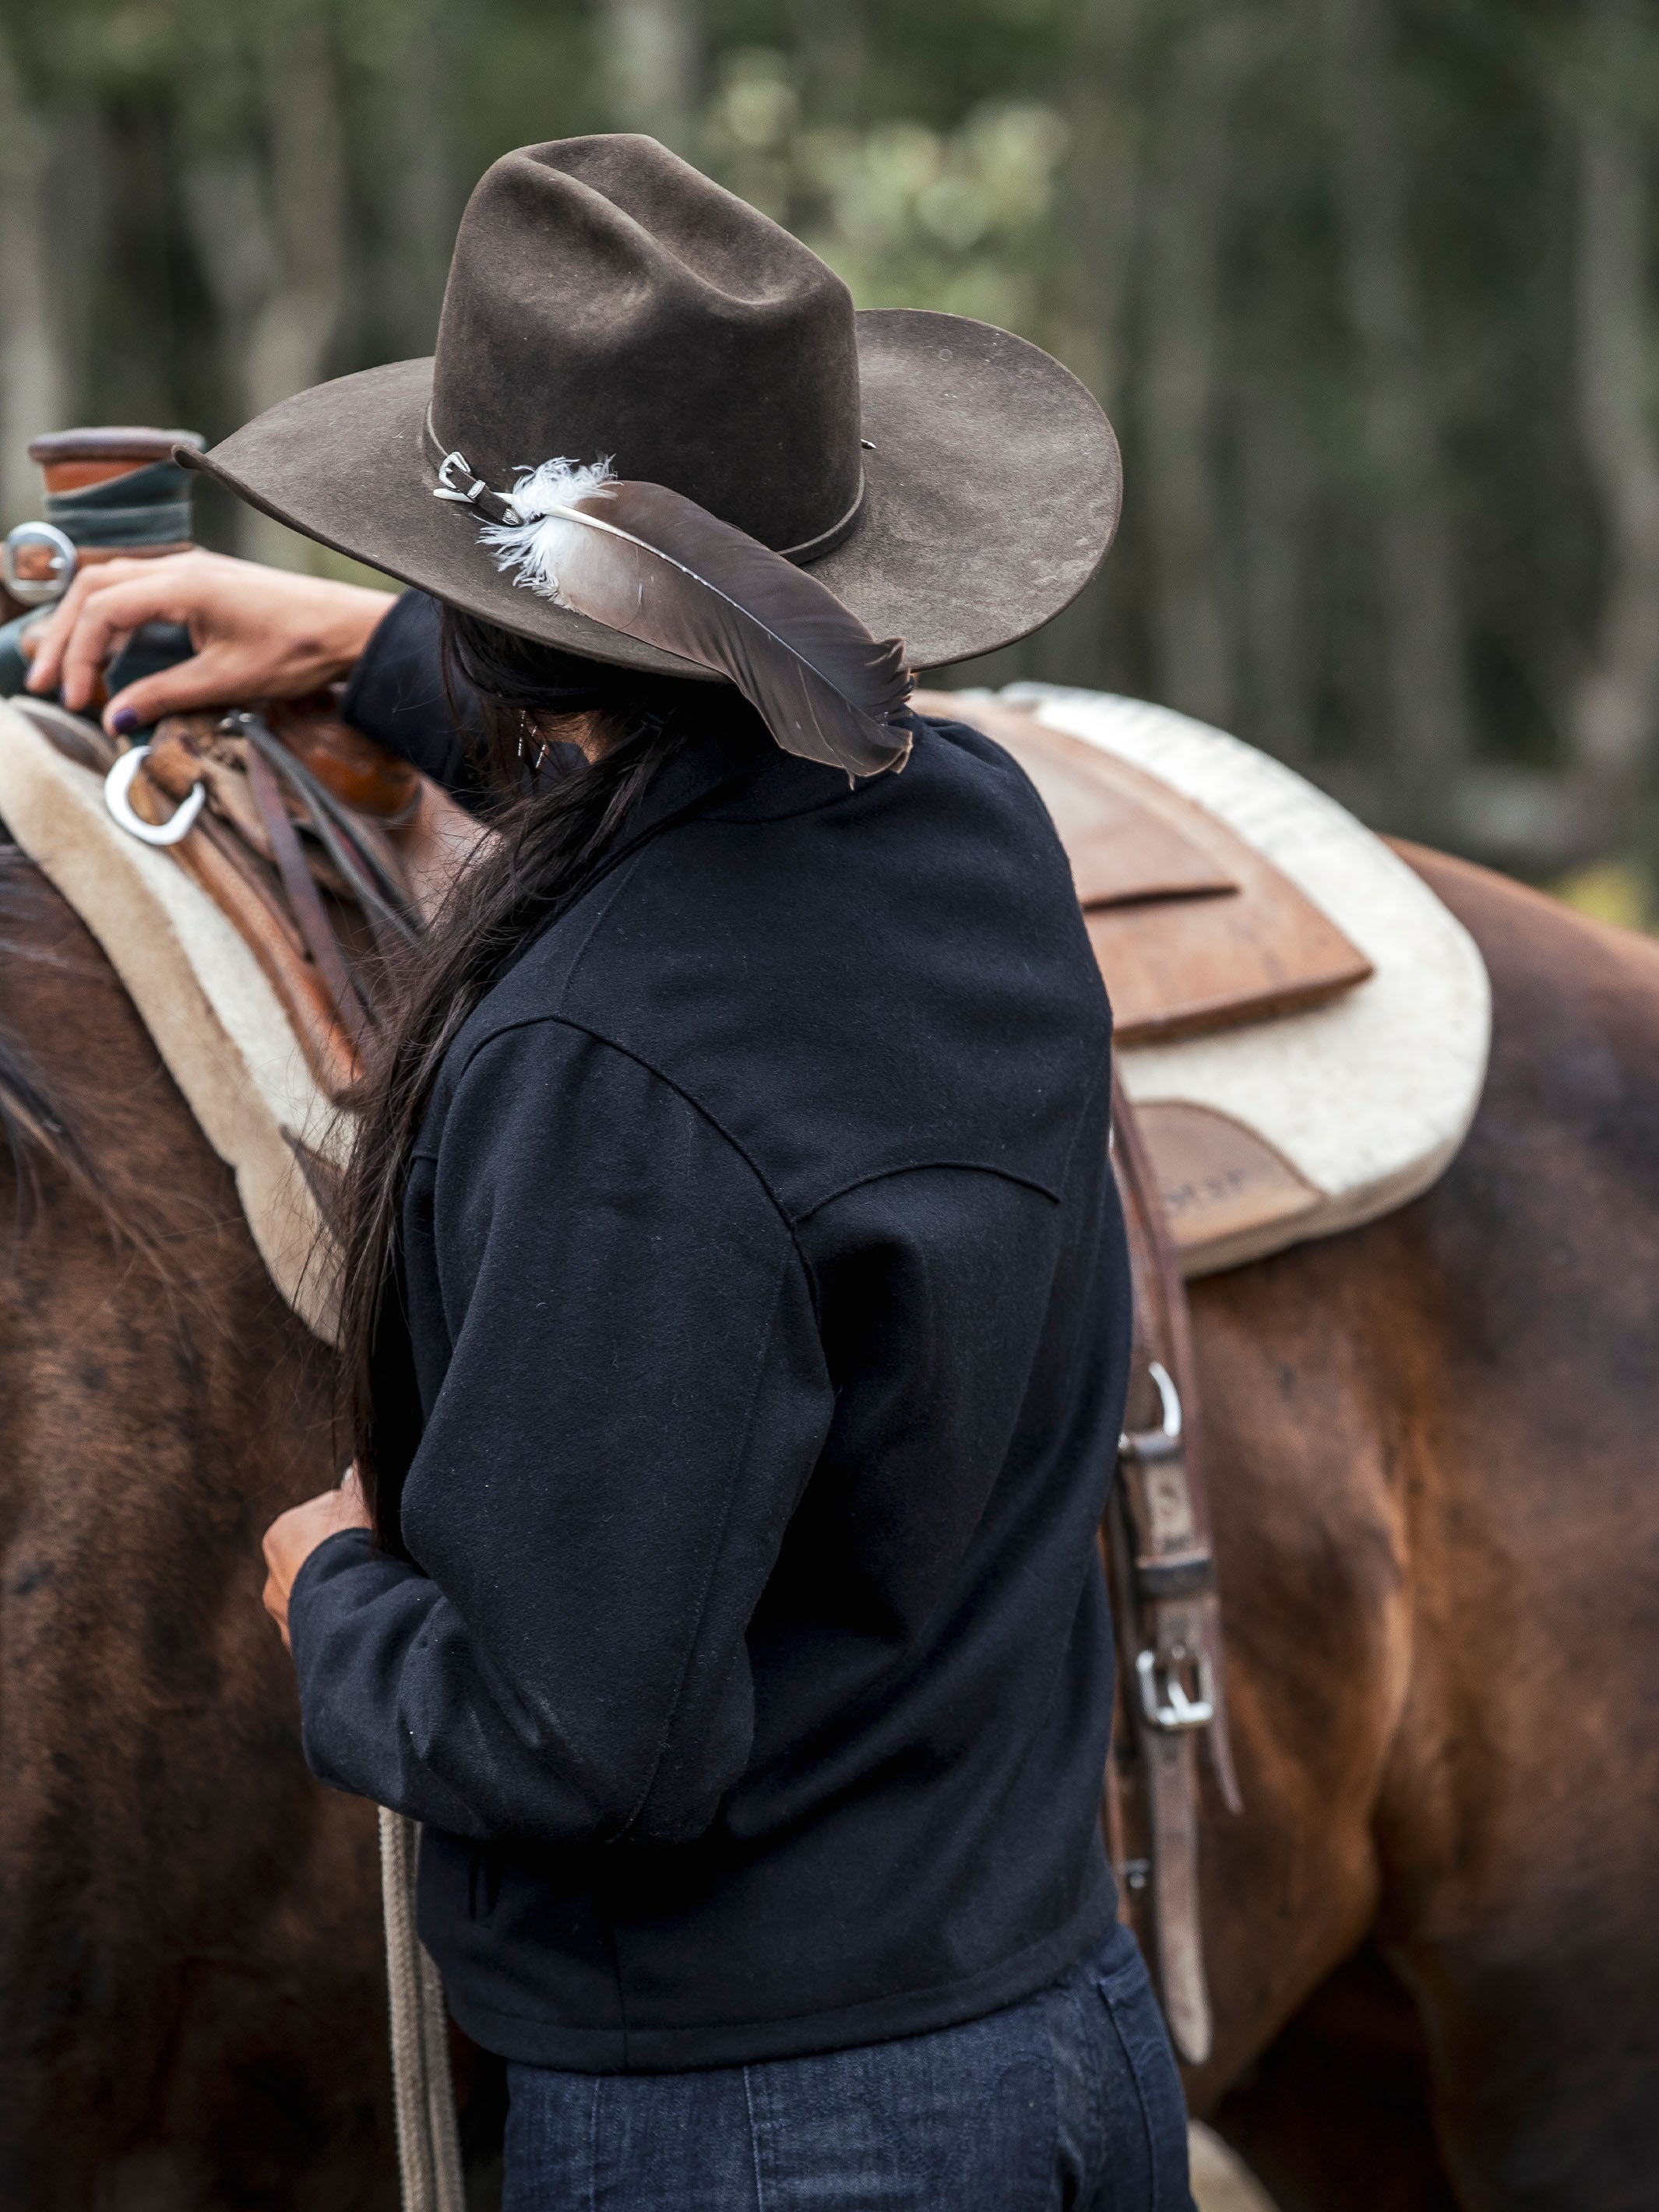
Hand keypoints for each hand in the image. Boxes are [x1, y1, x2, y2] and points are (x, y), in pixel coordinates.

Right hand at [24, 548, 397, 732]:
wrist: (352, 629)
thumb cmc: (301, 648)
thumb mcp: (228, 682)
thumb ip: (165, 696)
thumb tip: (115, 717)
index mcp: (183, 583)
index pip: (102, 610)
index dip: (80, 656)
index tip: (77, 700)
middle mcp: (180, 566)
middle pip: (94, 589)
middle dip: (66, 636)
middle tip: (47, 683)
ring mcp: (191, 570)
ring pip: (113, 585)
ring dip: (85, 625)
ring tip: (69, 670)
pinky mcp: (203, 582)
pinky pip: (140, 590)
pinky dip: (115, 619)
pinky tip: (111, 651)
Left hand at [262, 1465, 372, 1652]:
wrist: (350, 1609)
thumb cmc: (354, 1546)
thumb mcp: (361, 1501)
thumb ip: (359, 1480)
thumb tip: (362, 1456)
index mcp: (282, 1534)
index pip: (322, 1517)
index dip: (354, 1520)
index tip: (375, 1527)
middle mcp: (273, 1577)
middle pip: (319, 1560)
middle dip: (345, 1560)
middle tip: (379, 1561)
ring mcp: (285, 1617)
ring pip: (321, 1597)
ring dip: (344, 1594)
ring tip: (377, 1592)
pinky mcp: (302, 1648)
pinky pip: (328, 1629)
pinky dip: (345, 1623)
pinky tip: (368, 1616)